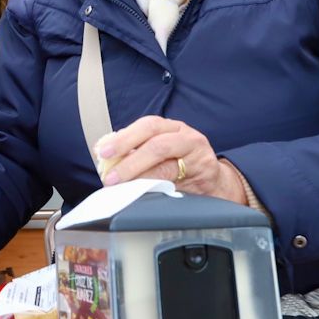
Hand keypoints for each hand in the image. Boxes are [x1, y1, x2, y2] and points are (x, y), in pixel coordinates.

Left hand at [96, 115, 246, 202]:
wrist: (216, 183)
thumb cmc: (184, 165)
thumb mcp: (163, 153)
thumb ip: (138, 152)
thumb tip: (106, 159)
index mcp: (172, 128)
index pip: (148, 125)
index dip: (124, 137)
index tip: (102, 151)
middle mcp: (187, 137)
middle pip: (157, 142)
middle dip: (129, 157)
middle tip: (110, 174)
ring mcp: (198, 156)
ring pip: (167, 164)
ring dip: (140, 175)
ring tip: (122, 185)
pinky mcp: (205, 175)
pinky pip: (178, 183)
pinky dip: (157, 188)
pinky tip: (144, 192)